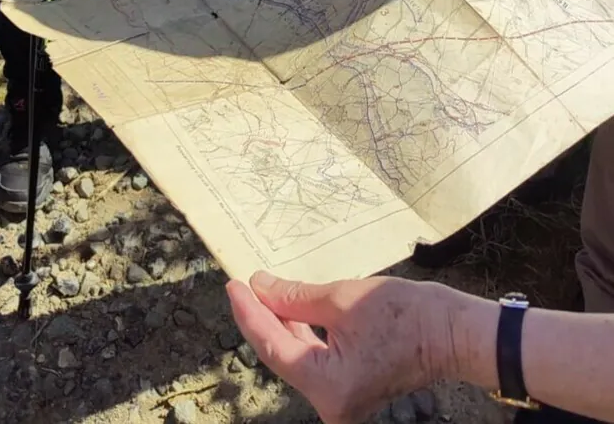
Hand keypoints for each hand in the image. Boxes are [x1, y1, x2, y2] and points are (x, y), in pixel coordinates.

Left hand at [226, 272, 451, 423]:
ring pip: (298, 356)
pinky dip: (303, 332)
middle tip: (244, 283)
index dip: (249, 314)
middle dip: (263, 317)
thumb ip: (294, 297)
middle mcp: (332, 403)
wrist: (453, 331)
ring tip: (263, 290)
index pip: (273, 347)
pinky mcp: (352, 385)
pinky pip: (316, 357)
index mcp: (328, 387)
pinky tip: (291, 307)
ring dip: (282, 323)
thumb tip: (260, 287)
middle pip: (283, 354)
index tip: (234, 285)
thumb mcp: (342, 299)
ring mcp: (343, 398)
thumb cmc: (405, 315)